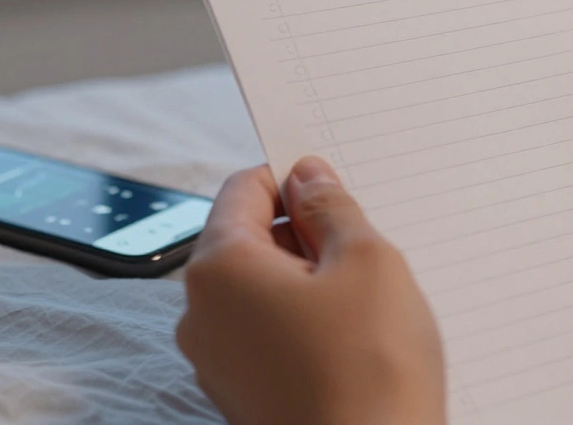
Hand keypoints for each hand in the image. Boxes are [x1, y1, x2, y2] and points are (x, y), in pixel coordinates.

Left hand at [176, 157, 444, 424]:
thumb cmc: (371, 370)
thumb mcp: (367, 260)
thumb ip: (331, 207)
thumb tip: (307, 177)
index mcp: (219, 268)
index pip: (245, 188)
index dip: (296, 180)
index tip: (337, 193)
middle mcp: (201, 314)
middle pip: (251, 240)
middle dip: (308, 237)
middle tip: (365, 259)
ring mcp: (217, 362)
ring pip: (263, 291)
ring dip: (313, 285)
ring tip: (367, 311)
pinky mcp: (242, 396)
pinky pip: (269, 336)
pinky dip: (308, 328)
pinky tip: (354, 347)